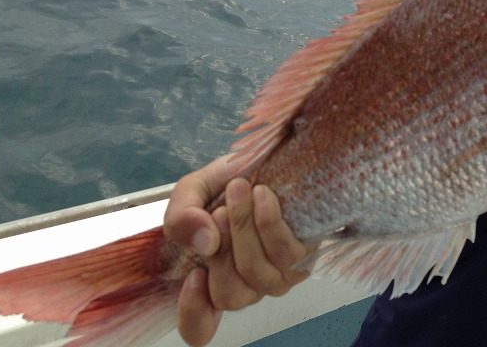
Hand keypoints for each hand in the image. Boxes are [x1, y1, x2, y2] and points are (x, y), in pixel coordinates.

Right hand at [163, 160, 310, 345]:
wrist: (268, 160)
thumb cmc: (228, 182)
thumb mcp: (192, 192)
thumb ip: (182, 217)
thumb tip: (204, 241)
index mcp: (213, 279)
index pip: (200, 327)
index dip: (193, 313)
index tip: (193, 275)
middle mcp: (246, 286)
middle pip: (230, 295)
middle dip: (222, 247)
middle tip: (220, 209)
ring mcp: (277, 276)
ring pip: (257, 273)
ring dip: (244, 228)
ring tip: (240, 191)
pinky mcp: (304, 257)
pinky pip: (287, 253)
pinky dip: (269, 221)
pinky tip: (263, 195)